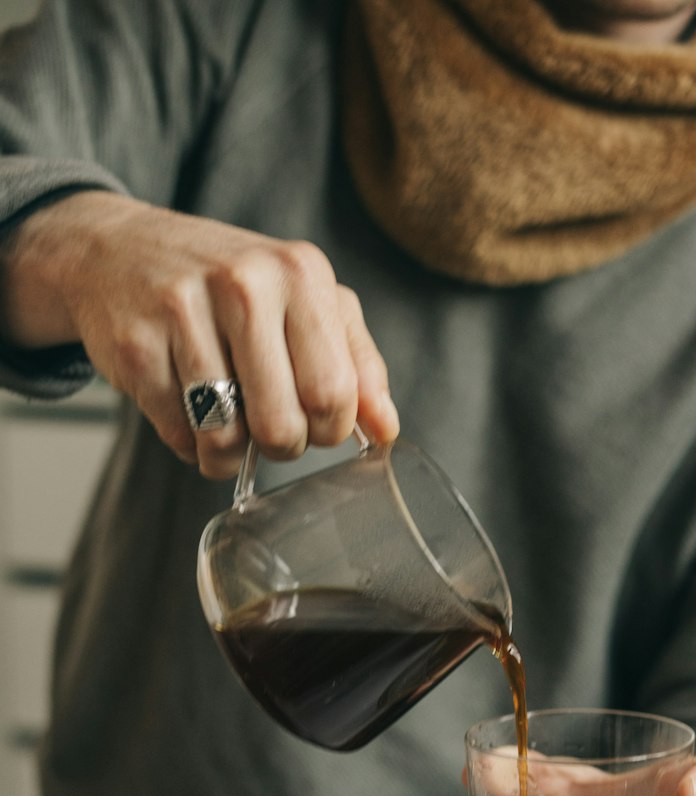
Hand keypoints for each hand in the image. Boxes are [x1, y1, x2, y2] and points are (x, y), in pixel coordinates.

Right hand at [0, 192, 398, 475]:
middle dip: (282, 446)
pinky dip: (188, 442)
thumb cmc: (227, 286)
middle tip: (270, 427)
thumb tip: (386, 429)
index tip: (314, 420)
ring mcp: (182, 310)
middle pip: (283, 425)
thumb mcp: (303, 302)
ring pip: (225, 437)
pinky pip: (178, 434)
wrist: (117, 251)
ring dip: (229, 453)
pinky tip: (188, 410)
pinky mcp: (134, 344)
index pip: (334, 393)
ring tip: (227, 424)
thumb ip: (357, 363)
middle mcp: (243, 282)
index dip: (328, 429)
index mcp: (300, 272)